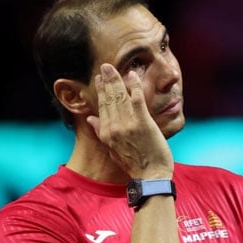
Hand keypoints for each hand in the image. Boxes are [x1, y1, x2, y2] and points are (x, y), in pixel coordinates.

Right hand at [86, 63, 173, 178]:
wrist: (151, 176)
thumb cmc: (134, 165)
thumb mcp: (112, 150)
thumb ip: (101, 132)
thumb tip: (91, 118)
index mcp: (106, 133)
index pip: (101, 107)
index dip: (100, 91)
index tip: (99, 79)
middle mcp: (114, 127)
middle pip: (109, 99)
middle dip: (106, 80)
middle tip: (105, 67)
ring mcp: (128, 124)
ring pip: (120, 97)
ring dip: (116, 80)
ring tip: (113, 68)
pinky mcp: (143, 123)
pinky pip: (137, 99)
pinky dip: (134, 86)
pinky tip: (132, 75)